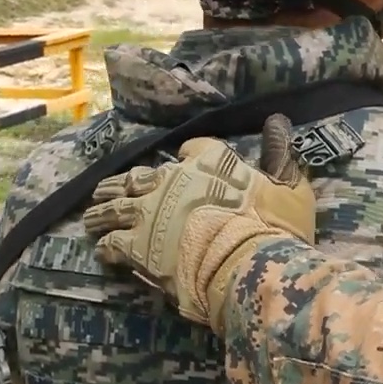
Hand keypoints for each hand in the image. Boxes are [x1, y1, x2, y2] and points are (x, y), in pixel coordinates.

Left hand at [82, 114, 314, 327]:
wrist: (243, 263)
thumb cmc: (272, 225)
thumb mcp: (289, 184)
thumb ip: (280, 154)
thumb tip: (278, 121)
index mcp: (209, 162)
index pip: (192, 150)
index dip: (187, 156)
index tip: (182, 160)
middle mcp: (171, 180)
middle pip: (139, 177)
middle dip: (125, 183)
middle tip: (110, 190)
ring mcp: (148, 212)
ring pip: (116, 205)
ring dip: (104, 210)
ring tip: (93, 216)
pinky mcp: (135, 245)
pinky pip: (112, 242)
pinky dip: (106, 246)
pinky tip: (102, 250)